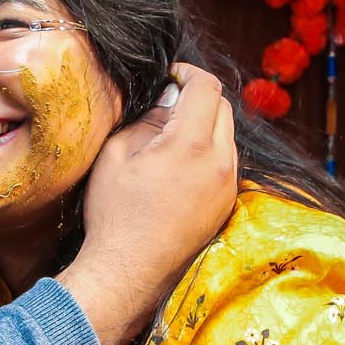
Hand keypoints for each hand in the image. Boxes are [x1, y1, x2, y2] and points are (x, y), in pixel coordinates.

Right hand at [56, 63, 238, 344]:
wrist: (128, 271)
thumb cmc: (115, 213)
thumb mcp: (118, 153)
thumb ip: (149, 119)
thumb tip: (168, 102)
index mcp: (193, 144)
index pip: (207, 87)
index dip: (188, 73)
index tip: (170, 76)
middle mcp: (220, 163)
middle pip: (224, 108)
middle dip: (198, 98)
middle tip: (168, 104)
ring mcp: (228, 187)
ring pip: (227, 136)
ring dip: (205, 126)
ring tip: (171, 138)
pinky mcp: (226, 205)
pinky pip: (225, 163)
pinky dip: (208, 152)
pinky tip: (179, 166)